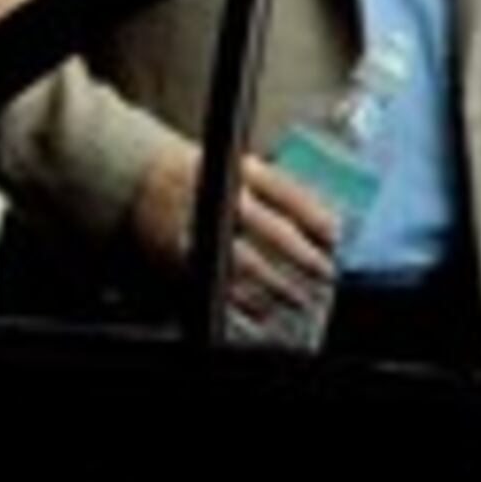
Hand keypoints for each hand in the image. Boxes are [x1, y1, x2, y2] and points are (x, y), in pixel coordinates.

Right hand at [131, 137, 343, 334]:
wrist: (144, 181)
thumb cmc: (210, 177)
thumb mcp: (245, 171)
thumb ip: (284, 194)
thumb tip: (331, 226)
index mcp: (241, 172)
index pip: (288, 195)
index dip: (316, 220)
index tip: (335, 239)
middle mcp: (221, 199)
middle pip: (273, 232)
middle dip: (305, 258)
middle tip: (326, 274)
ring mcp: (200, 228)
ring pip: (249, 265)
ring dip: (280, 287)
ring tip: (301, 299)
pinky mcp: (184, 256)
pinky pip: (219, 285)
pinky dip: (246, 303)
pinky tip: (265, 310)